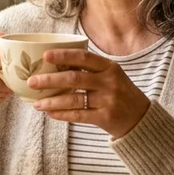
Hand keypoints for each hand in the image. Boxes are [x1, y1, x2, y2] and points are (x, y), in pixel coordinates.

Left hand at [29, 48, 150, 138]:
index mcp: (109, 67)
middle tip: (32, 81)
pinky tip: (49, 113)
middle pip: (74, 78)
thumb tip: (54, 65)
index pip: (84, 58)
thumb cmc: (120, 93)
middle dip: (50, 80)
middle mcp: (109, 82)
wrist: (141, 118)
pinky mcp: (105, 118)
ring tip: (36, 103)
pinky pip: (78, 116)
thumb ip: (90, 69)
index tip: (45, 56)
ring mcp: (108, 101)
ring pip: (73, 99)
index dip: (64, 55)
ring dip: (52, 101)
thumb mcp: (111, 75)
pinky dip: (61, 114)